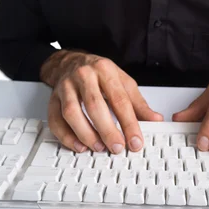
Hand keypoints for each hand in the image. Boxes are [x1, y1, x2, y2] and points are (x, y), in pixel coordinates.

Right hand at [40, 50, 162, 154]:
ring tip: (99, 148)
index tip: (136, 141)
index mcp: (105, 70)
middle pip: (94, 105)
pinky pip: (55, 120)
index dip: (129, 122)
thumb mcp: (122, 81)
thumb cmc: (99, 73)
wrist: (71, 61)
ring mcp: (66, 86)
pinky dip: (66, 136)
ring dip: (86, 134)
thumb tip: (155, 119)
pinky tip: (79, 146)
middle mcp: (84, 76)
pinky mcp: (53, 98)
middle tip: (118, 147)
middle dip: (107, 130)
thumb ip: (138, 102)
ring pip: (72, 113)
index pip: (119, 98)